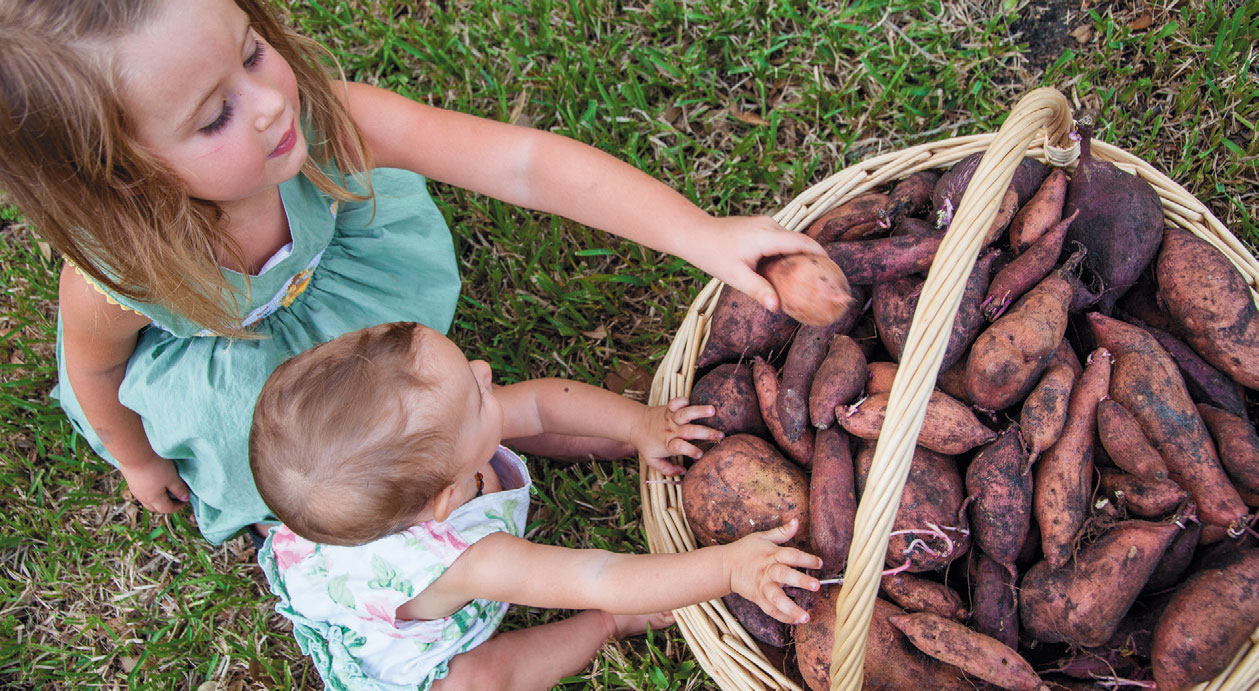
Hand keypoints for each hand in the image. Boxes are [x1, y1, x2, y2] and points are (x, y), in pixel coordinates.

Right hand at [119, 454, 189, 512]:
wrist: (134, 453)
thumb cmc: (156, 466)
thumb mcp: (172, 478)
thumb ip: (179, 489)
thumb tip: (185, 498)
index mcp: (154, 499)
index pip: (167, 509)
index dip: (178, 506)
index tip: (186, 500)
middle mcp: (143, 497)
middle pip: (155, 508)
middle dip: (166, 506)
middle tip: (175, 499)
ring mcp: (135, 490)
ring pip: (147, 501)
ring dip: (157, 500)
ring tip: (165, 491)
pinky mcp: (130, 481)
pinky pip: (141, 492)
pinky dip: (149, 492)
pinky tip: (153, 483)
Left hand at [632, 397, 722, 474]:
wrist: (635, 424)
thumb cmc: (647, 445)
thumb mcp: (653, 461)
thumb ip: (668, 470)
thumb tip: (683, 473)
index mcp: (668, 444)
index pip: (680, 447)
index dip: (690, 450)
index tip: (700, 454)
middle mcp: (671, 430)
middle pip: (689, 431)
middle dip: (706, 433)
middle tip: (720, 435)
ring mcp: (671, 418)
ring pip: (685, 414)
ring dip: (699, 411)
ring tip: (713, 410)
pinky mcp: (669, 408)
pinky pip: (676, 402)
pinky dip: (683, 400)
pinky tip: (692, 400)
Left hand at [683, 216, 827, 311]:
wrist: (695, 234)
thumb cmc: (713, 255)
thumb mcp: (736, 277)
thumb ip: (758, 290)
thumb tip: (777, 307)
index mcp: (766, 236)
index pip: (801, 242)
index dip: (819, 253)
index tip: (832, 267)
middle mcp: (768, 225)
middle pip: (798, 240)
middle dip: (813, 256)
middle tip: (824, 276)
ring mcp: (764, 223)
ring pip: (789, 238)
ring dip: (800, 254)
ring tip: (810, 275)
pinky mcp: (760, 226)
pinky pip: (781, 238)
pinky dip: (788, 251)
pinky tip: (788, 268)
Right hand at [725, 519, 821, 624]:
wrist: (725, 566)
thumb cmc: (745, 550)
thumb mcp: (762, 537)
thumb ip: (782, 532)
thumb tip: (797, 521)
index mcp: (771, 555)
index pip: (790, 555)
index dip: (806, 558)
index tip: (820, 562)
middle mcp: (768, 572)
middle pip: (784, 575)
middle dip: (800, 580)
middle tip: (816, 586)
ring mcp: (762, 587)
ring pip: (776, 599)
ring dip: (791, 608)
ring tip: (805, 617)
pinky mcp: (758, 598)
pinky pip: (771, 610)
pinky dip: (783, 617)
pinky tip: (796, 621)